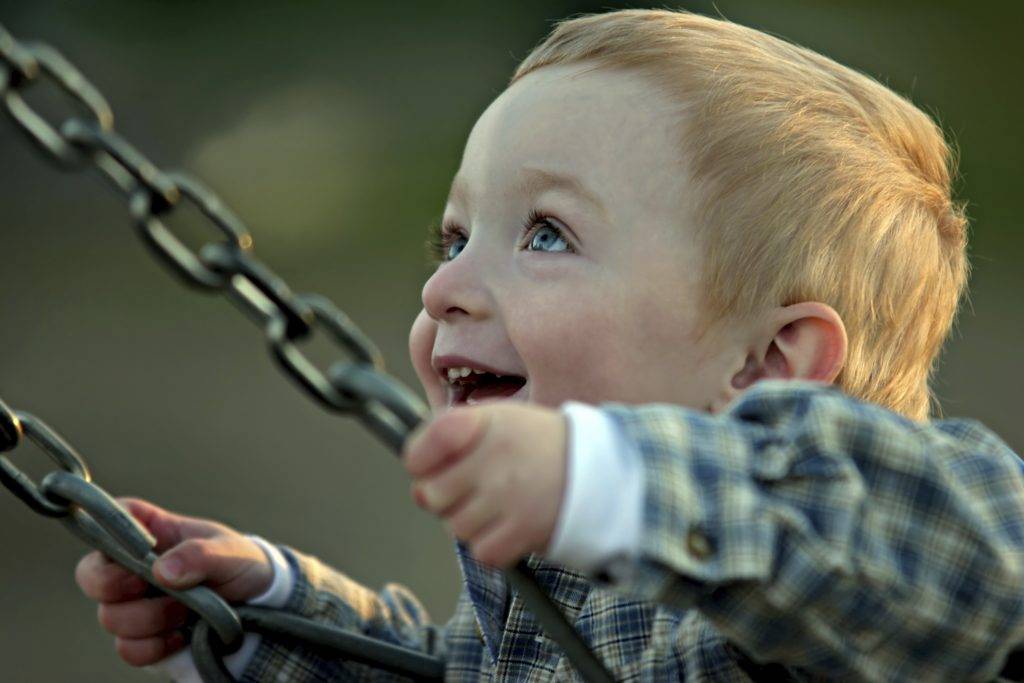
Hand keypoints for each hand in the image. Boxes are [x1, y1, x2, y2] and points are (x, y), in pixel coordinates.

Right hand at [73, 498, 271, 666]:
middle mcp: (133, 566)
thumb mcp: (231, 552)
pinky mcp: (142, 638)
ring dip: (151, 618)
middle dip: (115, 586)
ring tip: (187, 611)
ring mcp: (134, 603)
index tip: (136, 548)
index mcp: (151, 531)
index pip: (108, 517)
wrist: (259, 607)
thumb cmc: (241, 565)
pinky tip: (182, 634)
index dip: (107, 529)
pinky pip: (128, 649)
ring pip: (110, 617)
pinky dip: (156, 646)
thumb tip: (162, 570)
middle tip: (150, 586)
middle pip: (89, 575)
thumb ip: (200, 555)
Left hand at [402, 403, 567, 567]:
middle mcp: (489, 459)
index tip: (433, 464)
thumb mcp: (496, 418)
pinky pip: (482, 551)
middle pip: (431, 495)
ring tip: (499, 503)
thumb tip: (417, 486)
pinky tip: (510, 524)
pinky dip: (492, 544)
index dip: (420, 464)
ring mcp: (506, 497)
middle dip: (445, 496)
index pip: (417, 453)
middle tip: (473, 487)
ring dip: (471, 521)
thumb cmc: (537, 443)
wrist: (600, 467)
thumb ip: (451, 440)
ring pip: (456, 526)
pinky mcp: (522, 531)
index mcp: (478, 424)